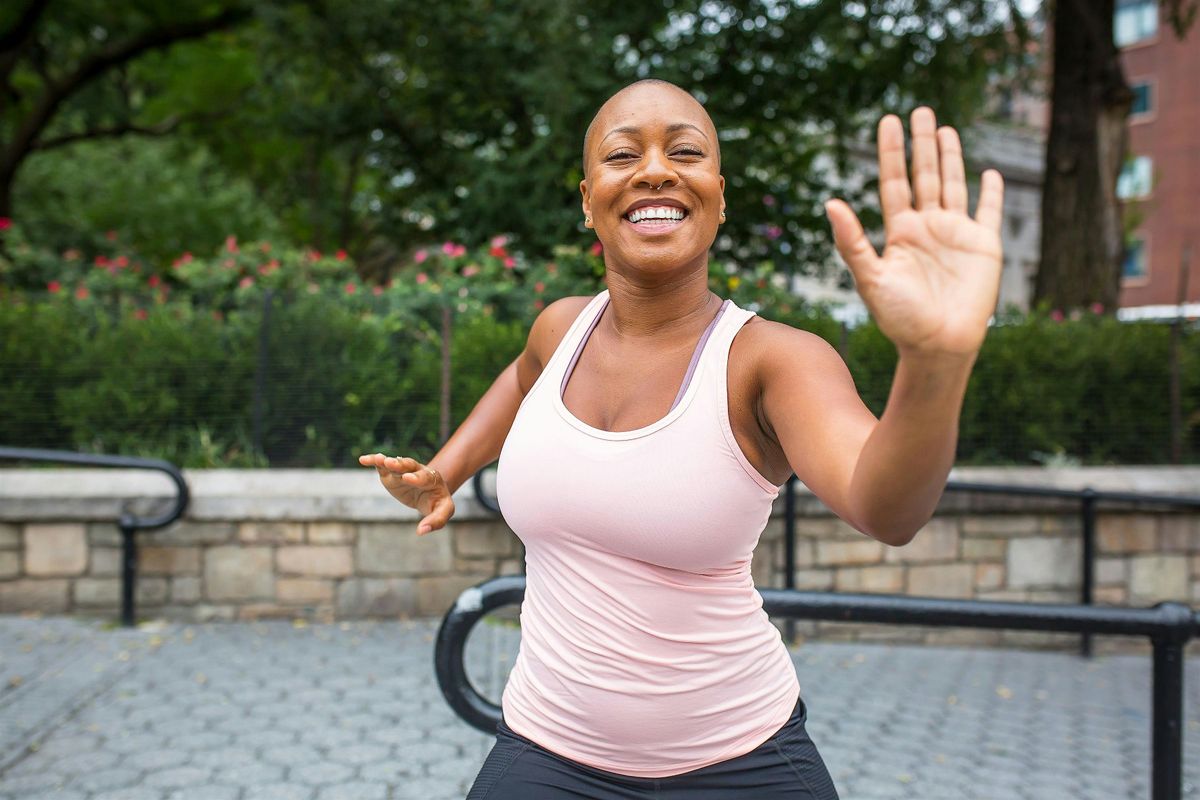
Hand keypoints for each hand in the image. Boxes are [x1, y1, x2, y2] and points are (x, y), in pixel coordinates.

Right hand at [358, 453, 454, 535]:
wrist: (428, 492)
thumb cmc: (437, 502)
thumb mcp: (443, 511)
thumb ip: (436, 521)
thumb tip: (421, 532)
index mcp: (432, 479)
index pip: (424, 477)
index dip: (416, 478)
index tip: (407, 478)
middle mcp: (417, 471)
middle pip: (410, 465)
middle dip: (401, 464)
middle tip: (391, 463)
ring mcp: (403, 471)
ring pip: (396, 463)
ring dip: (387, 461)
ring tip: (379, 459)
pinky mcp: (391, 474)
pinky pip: (382, 465)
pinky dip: (373, 461)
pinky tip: (363, 459)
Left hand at [824, 106, 1003, 359]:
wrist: (938, 345)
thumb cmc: (900, 318)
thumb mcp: (871, 278)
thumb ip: (851, 241)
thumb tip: (830, 203)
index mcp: (900, 232)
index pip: (895, 181)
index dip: (892, 151)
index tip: (888, 120)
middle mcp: (927, 228)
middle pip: (924, 175)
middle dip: (922, 144)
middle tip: (920, 110)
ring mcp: (956, 235)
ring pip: (953, 185)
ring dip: (950, 158)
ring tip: (945, 128)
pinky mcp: (984, 246)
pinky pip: (989, 212)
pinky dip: (992, 193)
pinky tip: (989, 174)